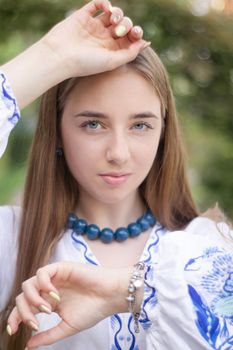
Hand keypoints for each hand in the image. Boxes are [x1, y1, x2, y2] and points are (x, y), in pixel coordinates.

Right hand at [1, 0, 148, 108]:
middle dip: (126, 25)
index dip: (136, 33)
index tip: (135, 34)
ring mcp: (94, 27)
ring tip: (112, 20)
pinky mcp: (83, 16)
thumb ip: (130, 53)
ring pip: (113, 14)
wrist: (60, 56)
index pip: (130, 38)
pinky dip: (104, 2)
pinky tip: (106, 8)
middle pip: (124, 25)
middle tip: (118, 32)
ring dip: (118, 13)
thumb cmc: (85, 63)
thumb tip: (145, 43)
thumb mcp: (112, 62)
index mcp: (112, 51)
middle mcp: (104, 39)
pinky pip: (97, 4)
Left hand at [7, 262, 130, 347]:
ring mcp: (54, 278)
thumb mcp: (67, 327)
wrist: (110, 297)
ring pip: (29, 284)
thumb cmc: (93, 310)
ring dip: (33, 298)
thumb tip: (28, 345)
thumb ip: (48, 335)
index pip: (25, 308)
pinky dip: (43, 284)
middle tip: (35, 323)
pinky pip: (42, 272)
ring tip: (46, 309)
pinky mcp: (61, 267)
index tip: (14, 331)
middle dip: (23, 311)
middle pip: (23, 297)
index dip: (15, 318)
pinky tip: (55, 295)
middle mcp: (49, 289)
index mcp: (48, 303)